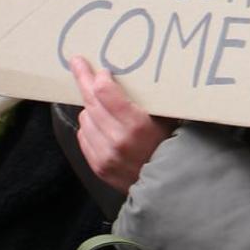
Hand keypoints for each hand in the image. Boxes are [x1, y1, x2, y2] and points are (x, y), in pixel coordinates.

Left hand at [70, 56, 172, 193]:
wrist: (171, 186)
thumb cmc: (172, 146)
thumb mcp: (167, 119)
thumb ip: (149, 100)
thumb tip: (129, 76)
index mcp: (137, 125)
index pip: (105, 92)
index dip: (99, 77)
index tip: (101, 70)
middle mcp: (118, 141)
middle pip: (91, 102)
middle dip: (84, 79)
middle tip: (77, 63)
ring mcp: (106, 156)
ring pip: (85, 119)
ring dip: (91, 109)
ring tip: (103, 107)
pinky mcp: (99, 167)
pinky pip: (84, 137)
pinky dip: (90, 128)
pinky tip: (100, 125)